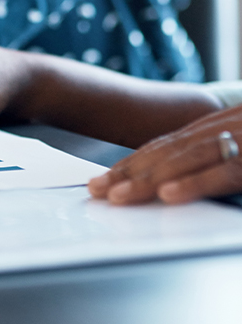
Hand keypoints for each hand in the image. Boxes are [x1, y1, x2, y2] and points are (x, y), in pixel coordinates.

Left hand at [88, 104, 241, 204]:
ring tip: (116, 196)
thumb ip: (216, 160)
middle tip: (96, 189)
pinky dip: (192, 182)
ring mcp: (239, 141)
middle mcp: (223, 129)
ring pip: (184, 158)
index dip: (133, 161)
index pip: (166, 145)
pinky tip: (166, 194)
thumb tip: (179, 182)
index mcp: (218, 127)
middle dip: (127, 171)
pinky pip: (222, 172)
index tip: (105, 178)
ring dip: (147, 178)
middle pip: (166, 151)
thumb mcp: (241, 148)